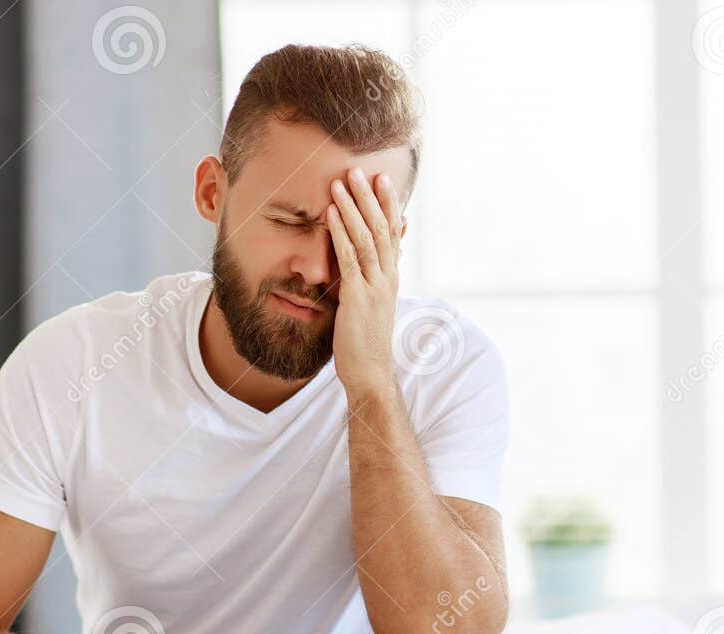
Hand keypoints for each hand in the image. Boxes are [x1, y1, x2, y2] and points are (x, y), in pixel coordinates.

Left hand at [326, 167, 403, 394]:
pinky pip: (349, 259)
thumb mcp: (370, 306)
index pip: (392, 234)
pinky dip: (339, 233)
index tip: (381, 181)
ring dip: (354, 207)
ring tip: (343, 181)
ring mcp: (374, 287)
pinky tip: (331, 214)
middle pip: (381, 228)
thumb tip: (363, 269)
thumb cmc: (365, 344)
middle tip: (361, 169)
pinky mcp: (357, 298)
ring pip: (366, 238)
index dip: (387, 205)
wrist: (370, 374)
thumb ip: (368, 282)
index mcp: (391, 278)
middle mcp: (387, 278)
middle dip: (371, 197)